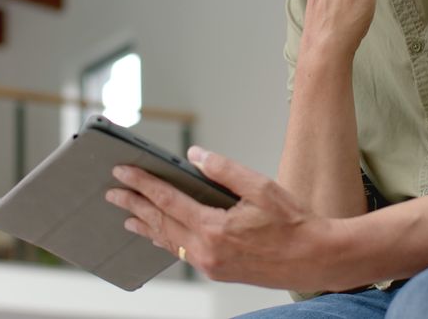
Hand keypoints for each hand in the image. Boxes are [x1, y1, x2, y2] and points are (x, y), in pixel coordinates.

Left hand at [106, 146, 345, 291]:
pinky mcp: (219, 271)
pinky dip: (167, 240)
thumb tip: (196, 155)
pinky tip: (161, 235)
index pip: (167, 201)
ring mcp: (211, 265)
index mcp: (214, 229)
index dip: (142, 184)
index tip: (122, 171)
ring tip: (126, 215)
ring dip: (146, 226)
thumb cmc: (294, 223)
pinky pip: (183, 253)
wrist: (315, 259)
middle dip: (134, 205)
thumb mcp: (261, 187)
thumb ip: (224, 170)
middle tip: (111, 191)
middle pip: (160, 223)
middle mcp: (207, 252)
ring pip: (170, 242)